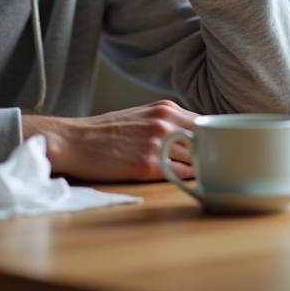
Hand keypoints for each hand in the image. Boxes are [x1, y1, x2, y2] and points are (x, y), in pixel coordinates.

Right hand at [22, 100, 197, 181]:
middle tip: (210, 168)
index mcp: (165, 108)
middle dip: (210, 157)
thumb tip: (198, 138)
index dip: (213, 140)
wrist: (74, 141)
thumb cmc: (106, 132)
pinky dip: (185, 181)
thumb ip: (169, 122)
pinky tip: (178, 182)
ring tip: (193, 177)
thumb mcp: (141, 116)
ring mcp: (157, 143)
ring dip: (198, 171)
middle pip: (206, 143)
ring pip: (197, 161)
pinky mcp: (147, 165)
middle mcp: (164, 122)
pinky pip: (181, 176)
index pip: (206, 124)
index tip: (215, 150)